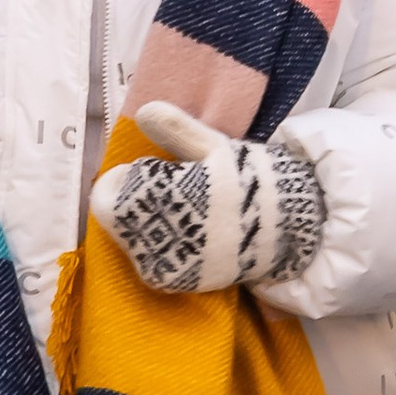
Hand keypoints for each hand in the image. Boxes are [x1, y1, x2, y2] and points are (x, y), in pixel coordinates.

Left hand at [92, 99, 326, 294]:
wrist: (288, 230)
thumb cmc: (247, 182)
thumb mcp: (214, 147)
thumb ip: (175, 129)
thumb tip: (142, 111)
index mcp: (157, 208)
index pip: (106, 196)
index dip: (124, 179)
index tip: (154, 170)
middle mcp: (152, 244)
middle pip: (115, 220)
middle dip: (132, 201)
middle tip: (169, 189)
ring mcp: (163, 269)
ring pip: (130, 241)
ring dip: (144, 223)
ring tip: (184, 210)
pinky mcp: (176, 283)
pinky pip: (149, 261)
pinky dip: (159, 244)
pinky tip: (189, 232)